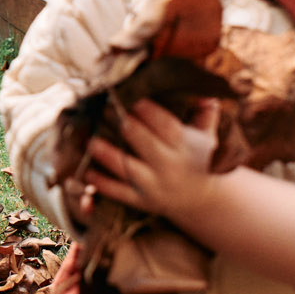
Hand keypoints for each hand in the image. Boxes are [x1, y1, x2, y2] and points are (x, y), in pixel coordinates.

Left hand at [84, 97, 221, 220]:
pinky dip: (101, 183)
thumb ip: (206, 114)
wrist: (203, 201)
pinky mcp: (141, 200)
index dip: (148, 111)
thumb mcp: (208, 136)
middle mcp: (170, 166)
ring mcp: (155, 185)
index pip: (166, 125)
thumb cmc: (200, 159)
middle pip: (144, 142)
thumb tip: (207, 92)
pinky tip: (86, 171)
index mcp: (185, 146)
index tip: (132, 96)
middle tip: (104, 108)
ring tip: (90, 140)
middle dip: (124, 124)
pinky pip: (118, 192)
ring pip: (127, 168)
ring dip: (107, 154)